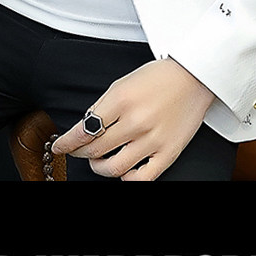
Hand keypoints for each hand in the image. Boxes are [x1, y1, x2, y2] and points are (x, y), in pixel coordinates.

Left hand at [51, 59, 215, 180]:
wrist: (194, 76)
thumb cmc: (158, 78)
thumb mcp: (122, 83)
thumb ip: (102, 107)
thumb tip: (84, 129)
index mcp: (121, 100)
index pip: (83, 130)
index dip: (67, 143)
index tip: (61, 146)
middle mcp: (136, 121)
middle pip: (95, 149)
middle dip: (80, 153)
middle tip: (78, 151)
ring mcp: (153, 139)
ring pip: (115, 168)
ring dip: (100, 168)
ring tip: (99, 161)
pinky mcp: (169, 152)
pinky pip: (143, 178)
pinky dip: (128, 179)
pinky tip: (124, 172)